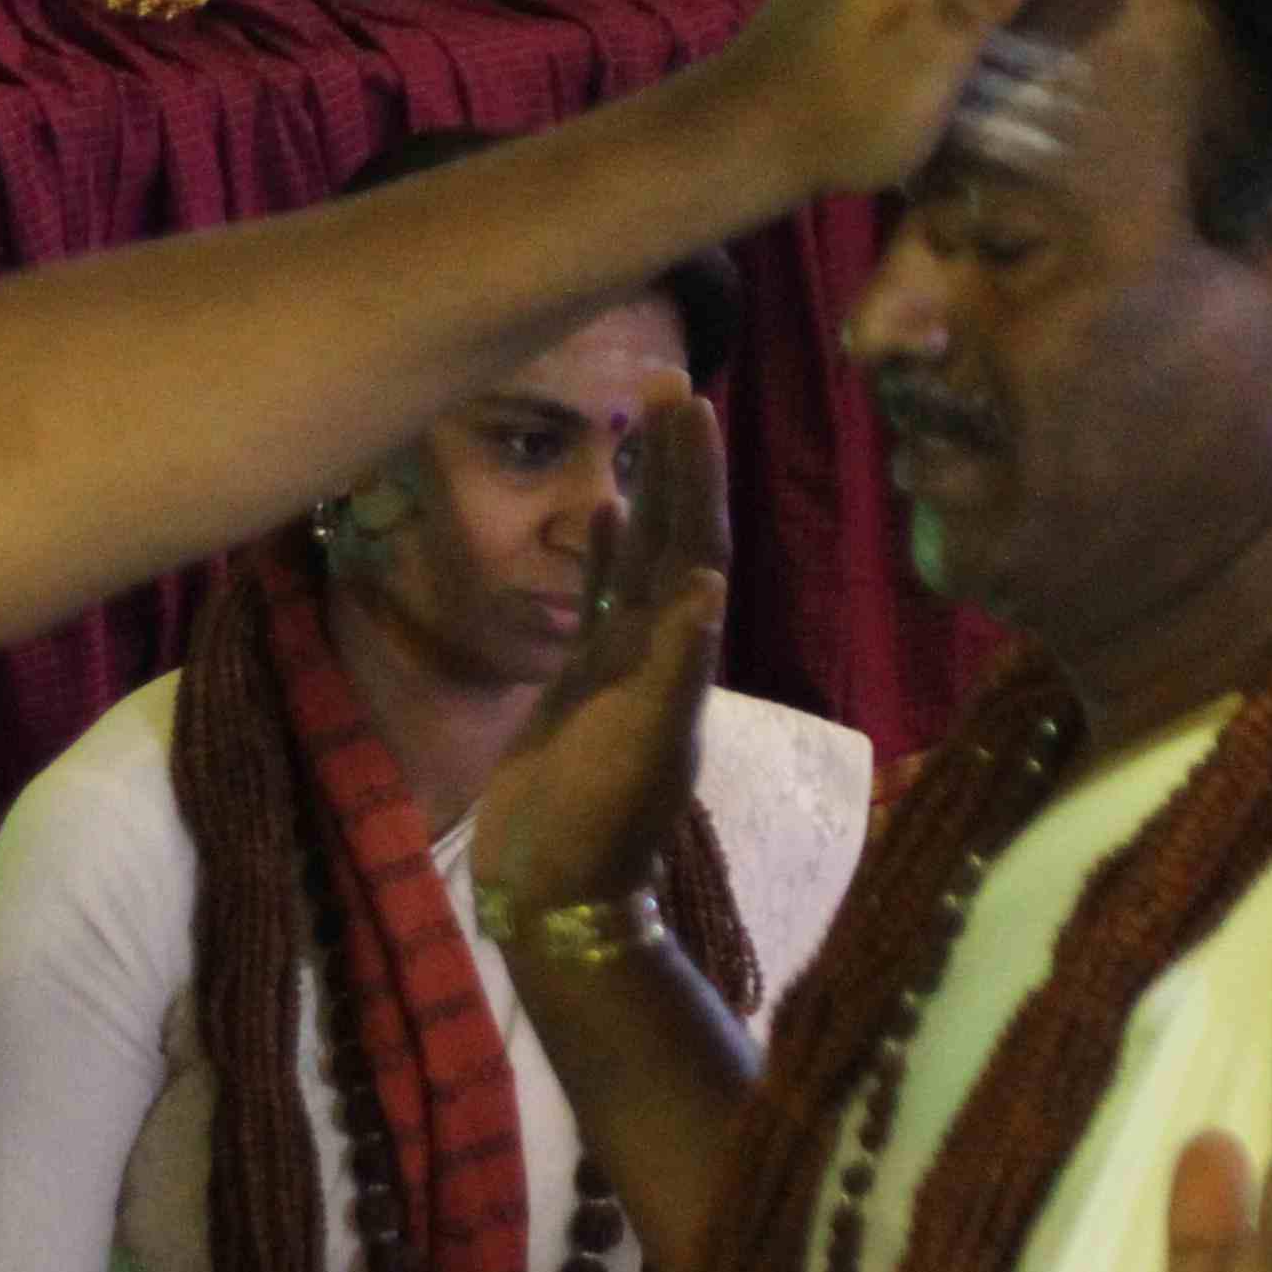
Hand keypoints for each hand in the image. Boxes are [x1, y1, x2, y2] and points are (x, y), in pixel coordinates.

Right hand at [471, 383, 727, 939]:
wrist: (561, 892)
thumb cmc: (601, 827)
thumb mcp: (644, 750)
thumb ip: (674, 670)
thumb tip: (710, 586)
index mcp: (681, 655)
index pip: (698, 545)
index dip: (699, 478)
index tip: (695, 405)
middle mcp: (659, 648)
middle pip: (677, 535)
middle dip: (678, 461)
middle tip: (667, 379)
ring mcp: (620, 663)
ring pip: (642, 558)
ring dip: (649, 492)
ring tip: (642, 423)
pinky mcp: (580, 682)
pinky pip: (601, 600)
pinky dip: (607, 553)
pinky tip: (605, 514)